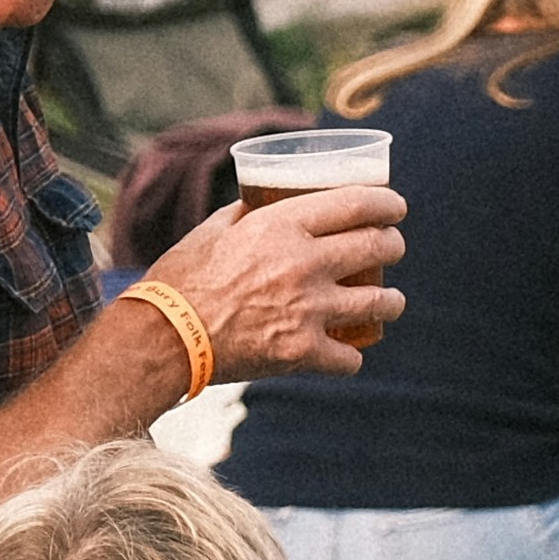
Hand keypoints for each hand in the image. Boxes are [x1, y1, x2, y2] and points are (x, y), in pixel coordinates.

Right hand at [146, 184, 403, 376]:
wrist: (162, 337)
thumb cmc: (180, 279)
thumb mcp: (213, 230)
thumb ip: (246, 214)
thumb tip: (264, 201)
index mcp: (282, 227)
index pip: (355, 203)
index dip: (386, 203)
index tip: (395, 207)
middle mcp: (304, 264)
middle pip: (377, 246)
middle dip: (394, 245)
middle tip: (393, 247)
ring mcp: (308, 310)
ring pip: (379, 302)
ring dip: (391, 301)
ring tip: (390, 301)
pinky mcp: (302, 353)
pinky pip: (350, 358)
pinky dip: (351, 356)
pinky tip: (348, 352)